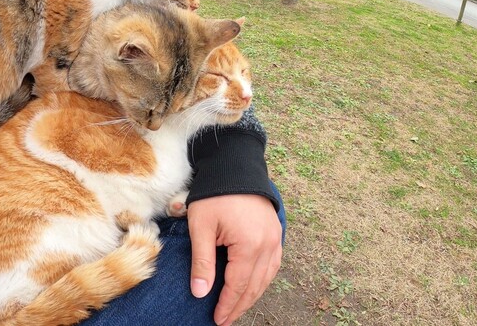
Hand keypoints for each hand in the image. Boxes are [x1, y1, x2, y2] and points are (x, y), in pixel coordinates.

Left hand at [187, 194, 281, 325]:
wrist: (234, 166)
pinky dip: (262, 279)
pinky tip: (253, 286)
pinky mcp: (276, 232)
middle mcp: (268, 245)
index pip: (238, 285)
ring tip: (237, 307)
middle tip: (225, 319)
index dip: (227, 304)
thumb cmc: (214, 194)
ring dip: (252, 295)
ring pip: (266, 277)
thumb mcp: (201, 227)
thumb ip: (202, 262)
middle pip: (255, 285)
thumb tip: (200, 292)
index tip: (218, 319)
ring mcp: (276, 238)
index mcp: (249, 245)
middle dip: (239, 305)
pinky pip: (273, 264)